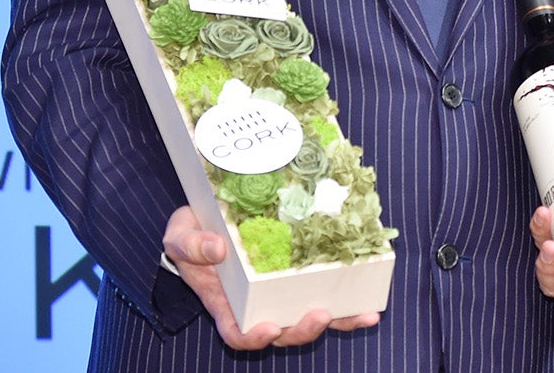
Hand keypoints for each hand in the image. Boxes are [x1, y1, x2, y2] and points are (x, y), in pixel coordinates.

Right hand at [163, 205, 378, 348]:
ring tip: (364, 316)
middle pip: (284, 332)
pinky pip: (328, 289)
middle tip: (321, 314)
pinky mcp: (305, 272)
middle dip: (304, 330)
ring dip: (340, 321)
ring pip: (312, 316)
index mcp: (227, 303)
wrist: (212, 216)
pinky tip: (373, 292)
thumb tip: (217, 250)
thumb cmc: (192, 232)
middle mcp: (258, 304)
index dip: (254, 337)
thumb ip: (191, 245)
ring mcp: (283, 291)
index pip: (238, 334)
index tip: (270, 328)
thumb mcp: (179, 235)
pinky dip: (350, 295)